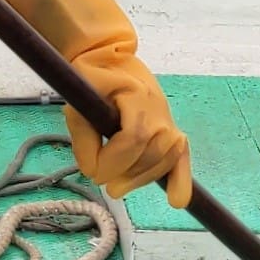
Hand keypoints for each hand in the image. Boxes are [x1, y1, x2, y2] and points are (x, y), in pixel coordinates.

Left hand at [0, 0, 195, 206]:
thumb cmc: (90, 78)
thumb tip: (93, 171)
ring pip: (165, 157)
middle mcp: (158, 108)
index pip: (133, 135)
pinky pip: (181, 156)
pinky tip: (177, 201)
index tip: (93, 173)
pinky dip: (181, 178)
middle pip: (152, 150)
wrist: (109, 58)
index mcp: (136, 94)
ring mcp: (168, 119)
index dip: (115, 160)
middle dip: (127, 174)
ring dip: (142, 178)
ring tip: (119, 188)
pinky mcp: (171, 130)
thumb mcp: (77, 100)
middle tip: (104, 185)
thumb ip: (83, 136)